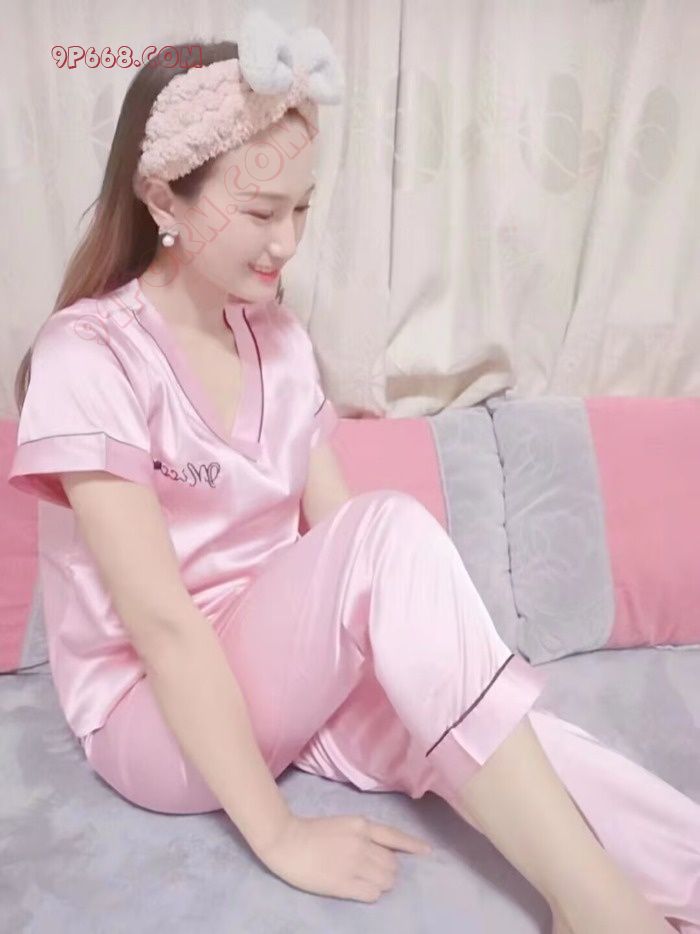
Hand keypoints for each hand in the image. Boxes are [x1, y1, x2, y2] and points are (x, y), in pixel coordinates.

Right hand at [256, 811, 432, 901]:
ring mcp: (354, 864)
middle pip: (392, 865)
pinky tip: (360, 890)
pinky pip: (372, 894)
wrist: (287, 840)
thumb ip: (365, 834)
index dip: (413, 846)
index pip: (395, 837)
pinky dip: (371, 894)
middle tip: (374, 872)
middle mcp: (363, 844)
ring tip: (365, 881)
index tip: (428, 852)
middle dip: (388, 870)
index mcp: (362, 826)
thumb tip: (383, 851)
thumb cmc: (312, 831)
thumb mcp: (344, 824)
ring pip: (385, 881)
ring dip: (380, 883)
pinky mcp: (344, 883)